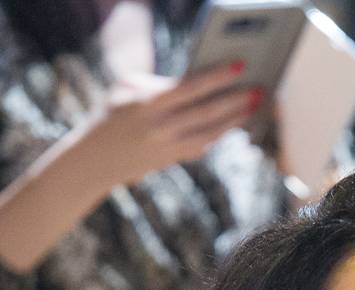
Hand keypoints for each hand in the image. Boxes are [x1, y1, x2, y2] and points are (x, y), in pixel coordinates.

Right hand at [62, 62, 259, 191]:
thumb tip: (197, 80)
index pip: (191, 86)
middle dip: (235, 99)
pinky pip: (203, 145)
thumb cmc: (113, 113)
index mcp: (149, 102)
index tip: (240, 65)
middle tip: (259, 88)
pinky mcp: (172, 159)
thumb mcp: (126, 89)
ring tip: (254, 104)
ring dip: (235, 118)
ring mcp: (168, 146)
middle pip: (207, 111)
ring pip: (210, 132)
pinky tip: (236, 122)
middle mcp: (161, 126)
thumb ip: (159, 83)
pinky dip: (221, 133)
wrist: (95, 159)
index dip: (217, 76)